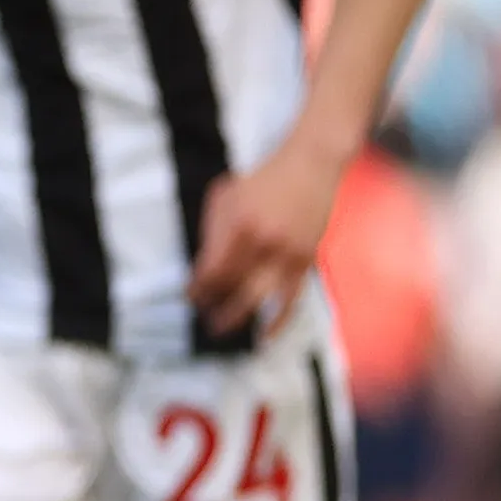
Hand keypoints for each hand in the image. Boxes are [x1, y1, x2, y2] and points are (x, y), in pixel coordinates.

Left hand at [192, 136, 346, 334]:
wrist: (309, 166)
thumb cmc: (262, 179)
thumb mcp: (224, 196)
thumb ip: (213, 231)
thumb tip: (202, 267)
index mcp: (238, 224)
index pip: (212, 268)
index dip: (198, 288)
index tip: (190, 296)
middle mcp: (263, 241)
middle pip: (232, 286)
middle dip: (213, 306)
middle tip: (203, 318)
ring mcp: (287, 252)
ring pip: (259, 297)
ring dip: (238, 317)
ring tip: (222, 330)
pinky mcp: (306, 259)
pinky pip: (291, 299)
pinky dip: (278, 320)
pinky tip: (265, 335)